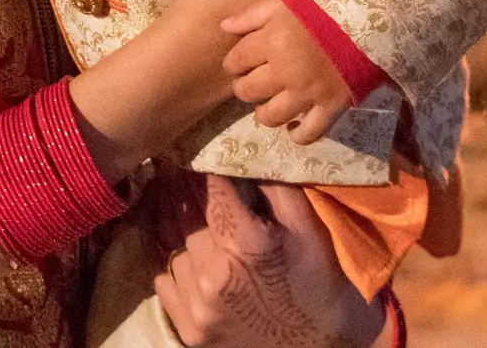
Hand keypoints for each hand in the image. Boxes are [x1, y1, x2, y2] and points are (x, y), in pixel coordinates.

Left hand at [153, 176, 386, 347]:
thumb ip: (272, 187)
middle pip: (193, 221)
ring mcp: (199, 309)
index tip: (209, 160)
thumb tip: (244, 156)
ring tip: (222, 251)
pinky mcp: (191, 333)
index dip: (212, 172)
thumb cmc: (321, 281)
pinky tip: (207, 275)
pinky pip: (165, 285)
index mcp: (246, 246)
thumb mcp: (307, 228)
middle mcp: (215, 277)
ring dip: (196, 247)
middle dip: (208, 214)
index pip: (213, 190)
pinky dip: (182, 276)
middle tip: (224, 214)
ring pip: (179, 252)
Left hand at [221, 0, 349, 143]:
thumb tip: (224, 26)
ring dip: (264, 113)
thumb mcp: (285, 2)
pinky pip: (308, 133)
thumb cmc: (324, 7)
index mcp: (272, 41)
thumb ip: (252, 15)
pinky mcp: (330, 107)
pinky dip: (297, 135)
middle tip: (252, 82)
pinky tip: (292, 127)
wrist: (371, 19)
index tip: (240, 62)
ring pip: (271, 116)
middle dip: (244, 87)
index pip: (236, 61)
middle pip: (247, 91)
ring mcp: (308, 93)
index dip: (233, 63)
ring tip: (268, 104)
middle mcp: (285, 72)